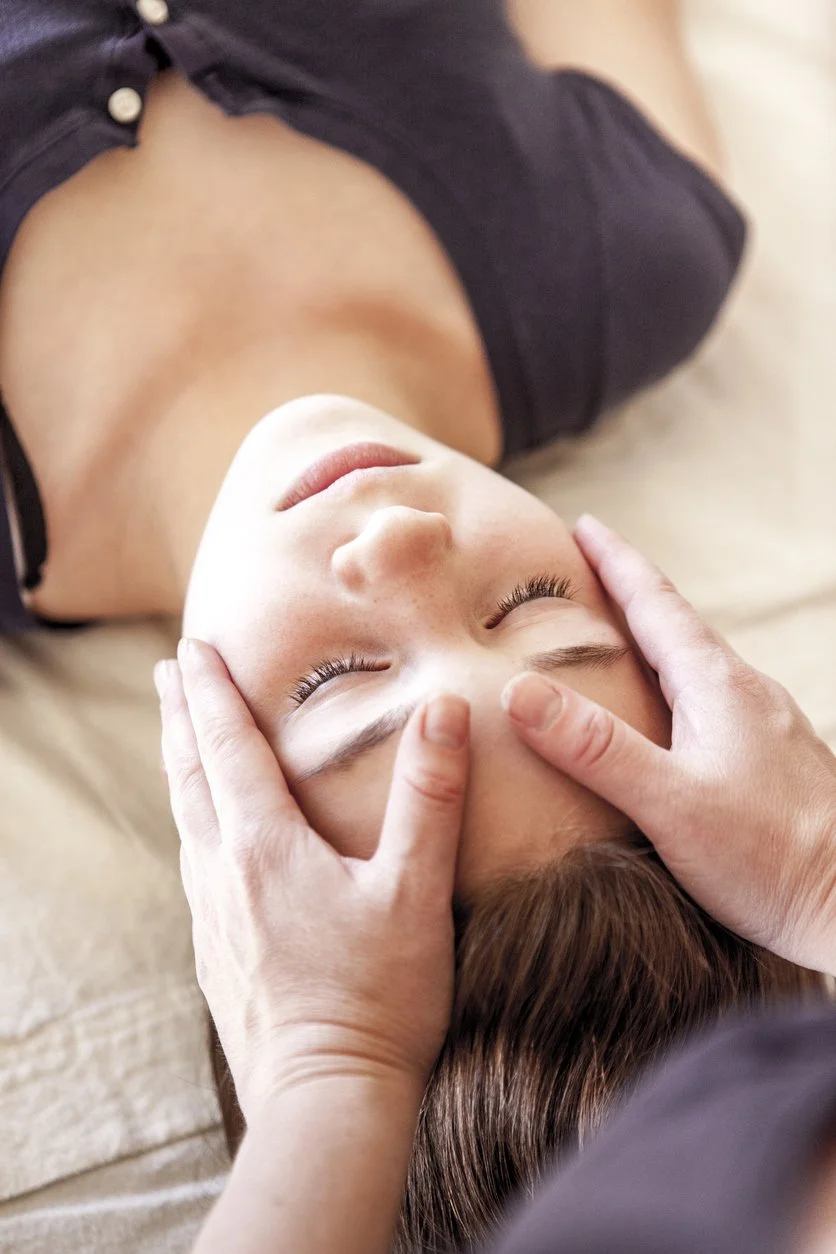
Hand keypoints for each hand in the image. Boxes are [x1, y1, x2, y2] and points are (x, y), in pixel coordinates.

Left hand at [156, 639, 469, 1120]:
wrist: (327, 1098)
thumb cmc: (379, 996)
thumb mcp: (415, 890)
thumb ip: (430, 796)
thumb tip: (443, 708)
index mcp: (264, 846)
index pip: (226, 746)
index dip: (209, 692)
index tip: (191, 648)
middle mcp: (224, 872)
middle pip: (190, 775)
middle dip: (179, 716)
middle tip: (170, 672)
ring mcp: (214, 916)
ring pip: (186, 819)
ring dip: (180, 766)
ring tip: (179, 738)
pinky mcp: (217, 953)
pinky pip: (195, 864)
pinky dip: (193, 821)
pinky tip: (206, 836)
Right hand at [501, 516, 835, 973]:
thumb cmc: (769, 858)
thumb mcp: (668, 802)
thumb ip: (595, 748)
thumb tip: (521, 689)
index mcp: (717, 686)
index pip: (656, 603)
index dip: (616, 561)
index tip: (583, 525)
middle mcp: (747, 693)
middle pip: (678, 626)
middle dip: (630, 594)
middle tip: (587, 573)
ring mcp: (767, 726)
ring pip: (698, 666)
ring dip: (655, 641)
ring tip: (616, 640)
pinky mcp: (775, 761)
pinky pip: (714, 702)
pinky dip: (676, 686)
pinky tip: (668, 717)